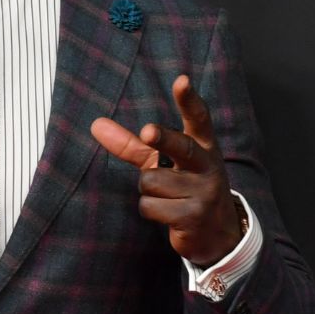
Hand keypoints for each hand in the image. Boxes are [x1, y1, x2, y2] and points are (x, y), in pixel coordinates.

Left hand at [90, 75, 243, 265]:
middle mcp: (207, 166)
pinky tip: (167, 213)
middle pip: (181, 146)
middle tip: (148, 132)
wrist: (218, 233)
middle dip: (163, 139)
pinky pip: (150, 206)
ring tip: (167, 197)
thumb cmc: (186, 187)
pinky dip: (150, 210)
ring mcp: (203, 192)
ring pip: (150, 181)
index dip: (189, 100)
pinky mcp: (193, 217)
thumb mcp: (166, 162)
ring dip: (148, 191)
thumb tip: (96, 124)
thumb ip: (133, 144)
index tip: (182, 80)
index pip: (198, 118)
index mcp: (204, 147)